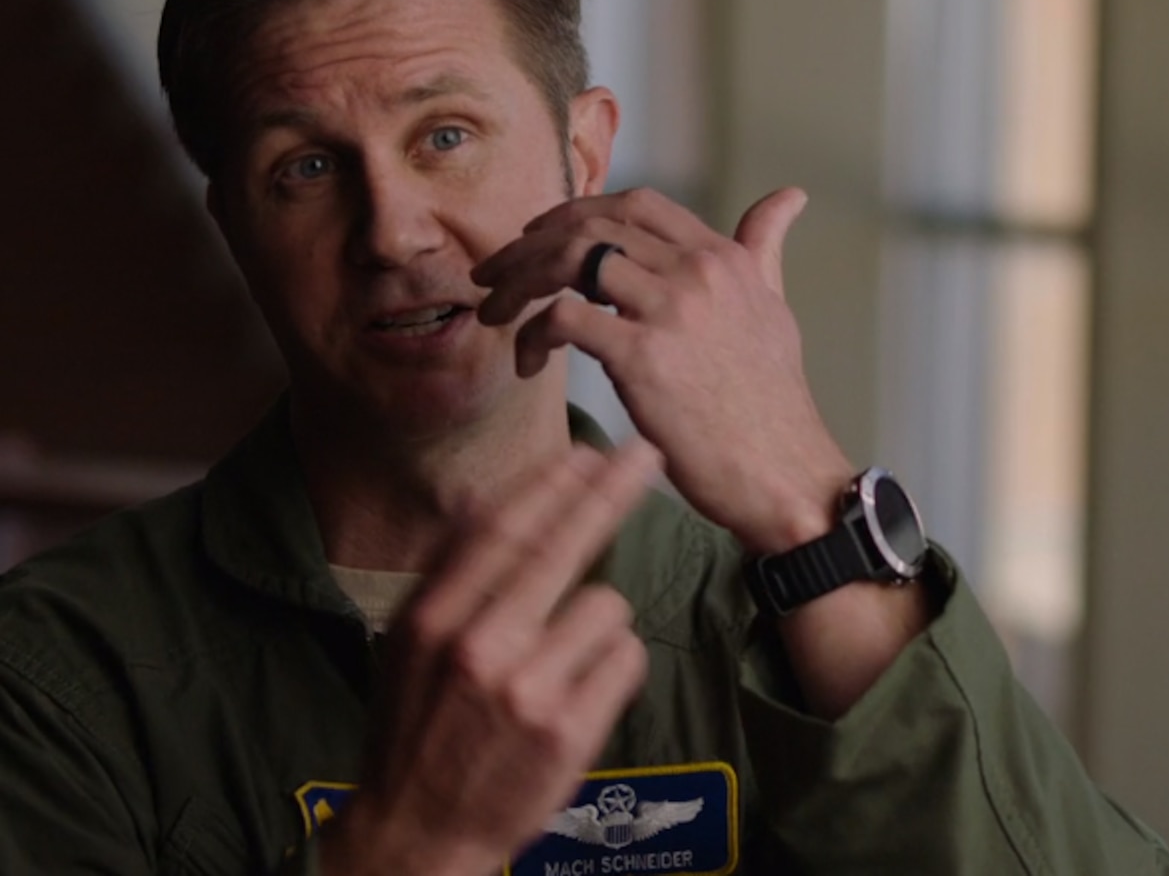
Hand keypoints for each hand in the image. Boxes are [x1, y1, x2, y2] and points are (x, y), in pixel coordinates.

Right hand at [321, 441, 659, 875]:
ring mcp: (526, 690)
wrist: (415, 835)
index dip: (552, 484)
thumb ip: (449, 572)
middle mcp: (478, 646)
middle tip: (644, 456)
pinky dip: (613, 666)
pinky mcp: (569, 731)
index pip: (504, 531)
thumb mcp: (409, 645)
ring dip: (599, 620)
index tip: (587, 451)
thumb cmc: (414, 731)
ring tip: (565, 658)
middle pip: (562, 547)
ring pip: (605, 605)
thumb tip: (487, 497)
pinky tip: (582, 690)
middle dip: (609, 492)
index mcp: (433, 619)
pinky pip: (624, 660)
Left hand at [472, 187, 852, 551]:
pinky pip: (563, 318)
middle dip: (530, 244)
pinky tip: (527, 362)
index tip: (540, 236)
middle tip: (495, 273)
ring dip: (518, 282)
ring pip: (570, 259)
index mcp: (722, 258)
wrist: (783, 472)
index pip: (635, 204)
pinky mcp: (642, 356)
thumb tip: (788, 196)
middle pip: (591, 225)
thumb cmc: (772, 403)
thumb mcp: (775, 308)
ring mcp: (670, 310)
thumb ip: (763, 250)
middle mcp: (697, 271)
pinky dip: (532, 334)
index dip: (577, 212)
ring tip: (493, 311)